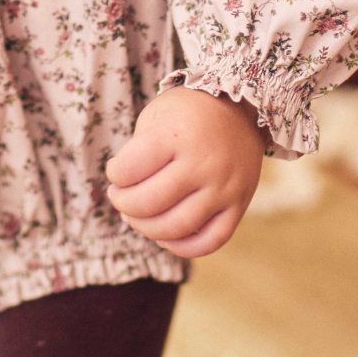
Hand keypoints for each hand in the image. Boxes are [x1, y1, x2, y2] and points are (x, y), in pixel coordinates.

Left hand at [106, 87, 265, 257]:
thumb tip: (123, 191)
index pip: (130, 168)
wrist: (243, 109)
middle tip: (119, 196)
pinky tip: (165, 237)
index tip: (115, 171)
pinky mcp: (239, 205)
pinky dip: (182, 247)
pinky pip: (211, 241)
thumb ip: (139, 150)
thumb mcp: (158, 114)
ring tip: (136, 216)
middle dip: (123, 204)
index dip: (114, 174)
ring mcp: (224, 188)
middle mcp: (204, 163)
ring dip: (146, 228)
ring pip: (177, 227)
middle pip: (149, 202)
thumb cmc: (189, 112)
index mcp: (177, 135)